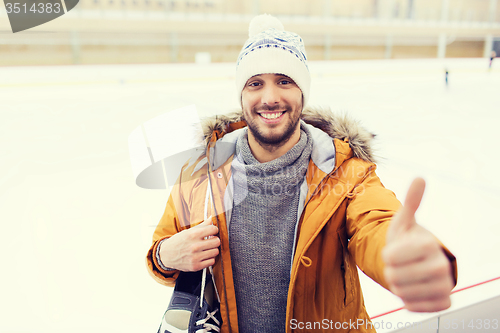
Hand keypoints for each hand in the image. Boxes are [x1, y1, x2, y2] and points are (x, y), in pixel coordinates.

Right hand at [159, 218, 219, 271]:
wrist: (166, 255)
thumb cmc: (178, 241)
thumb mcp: (188, 231)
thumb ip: (201, 225)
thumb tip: (211, 218)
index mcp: (192, 235)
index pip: (213, 229)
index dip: (214, 230)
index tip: (212, 232)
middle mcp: (194, 246)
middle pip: (217, 241)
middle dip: (214, 240)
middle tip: (210, 240)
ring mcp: (195, 257)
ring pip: (215, 252)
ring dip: (212, 250)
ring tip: (207, 248)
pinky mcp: (196, 266)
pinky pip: (212, 261)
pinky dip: (209, 258)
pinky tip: (204, 256)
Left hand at [383, 178, 453, 311]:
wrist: (421, 264)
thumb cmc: (407, 240)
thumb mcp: (404, 221)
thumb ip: (410, 202)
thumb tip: (420, 178)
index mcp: (428, 244)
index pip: (390, 256)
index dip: (387, 254)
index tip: (396, 250)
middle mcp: (440, 266)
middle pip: (394, 276)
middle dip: (391, 270)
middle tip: (399, 265)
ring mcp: (444, 286)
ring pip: (402, 293)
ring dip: (397, 286)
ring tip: (405, 276)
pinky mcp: (443, 303)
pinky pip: (413, 306)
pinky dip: (407, 300)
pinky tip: (413, 289)